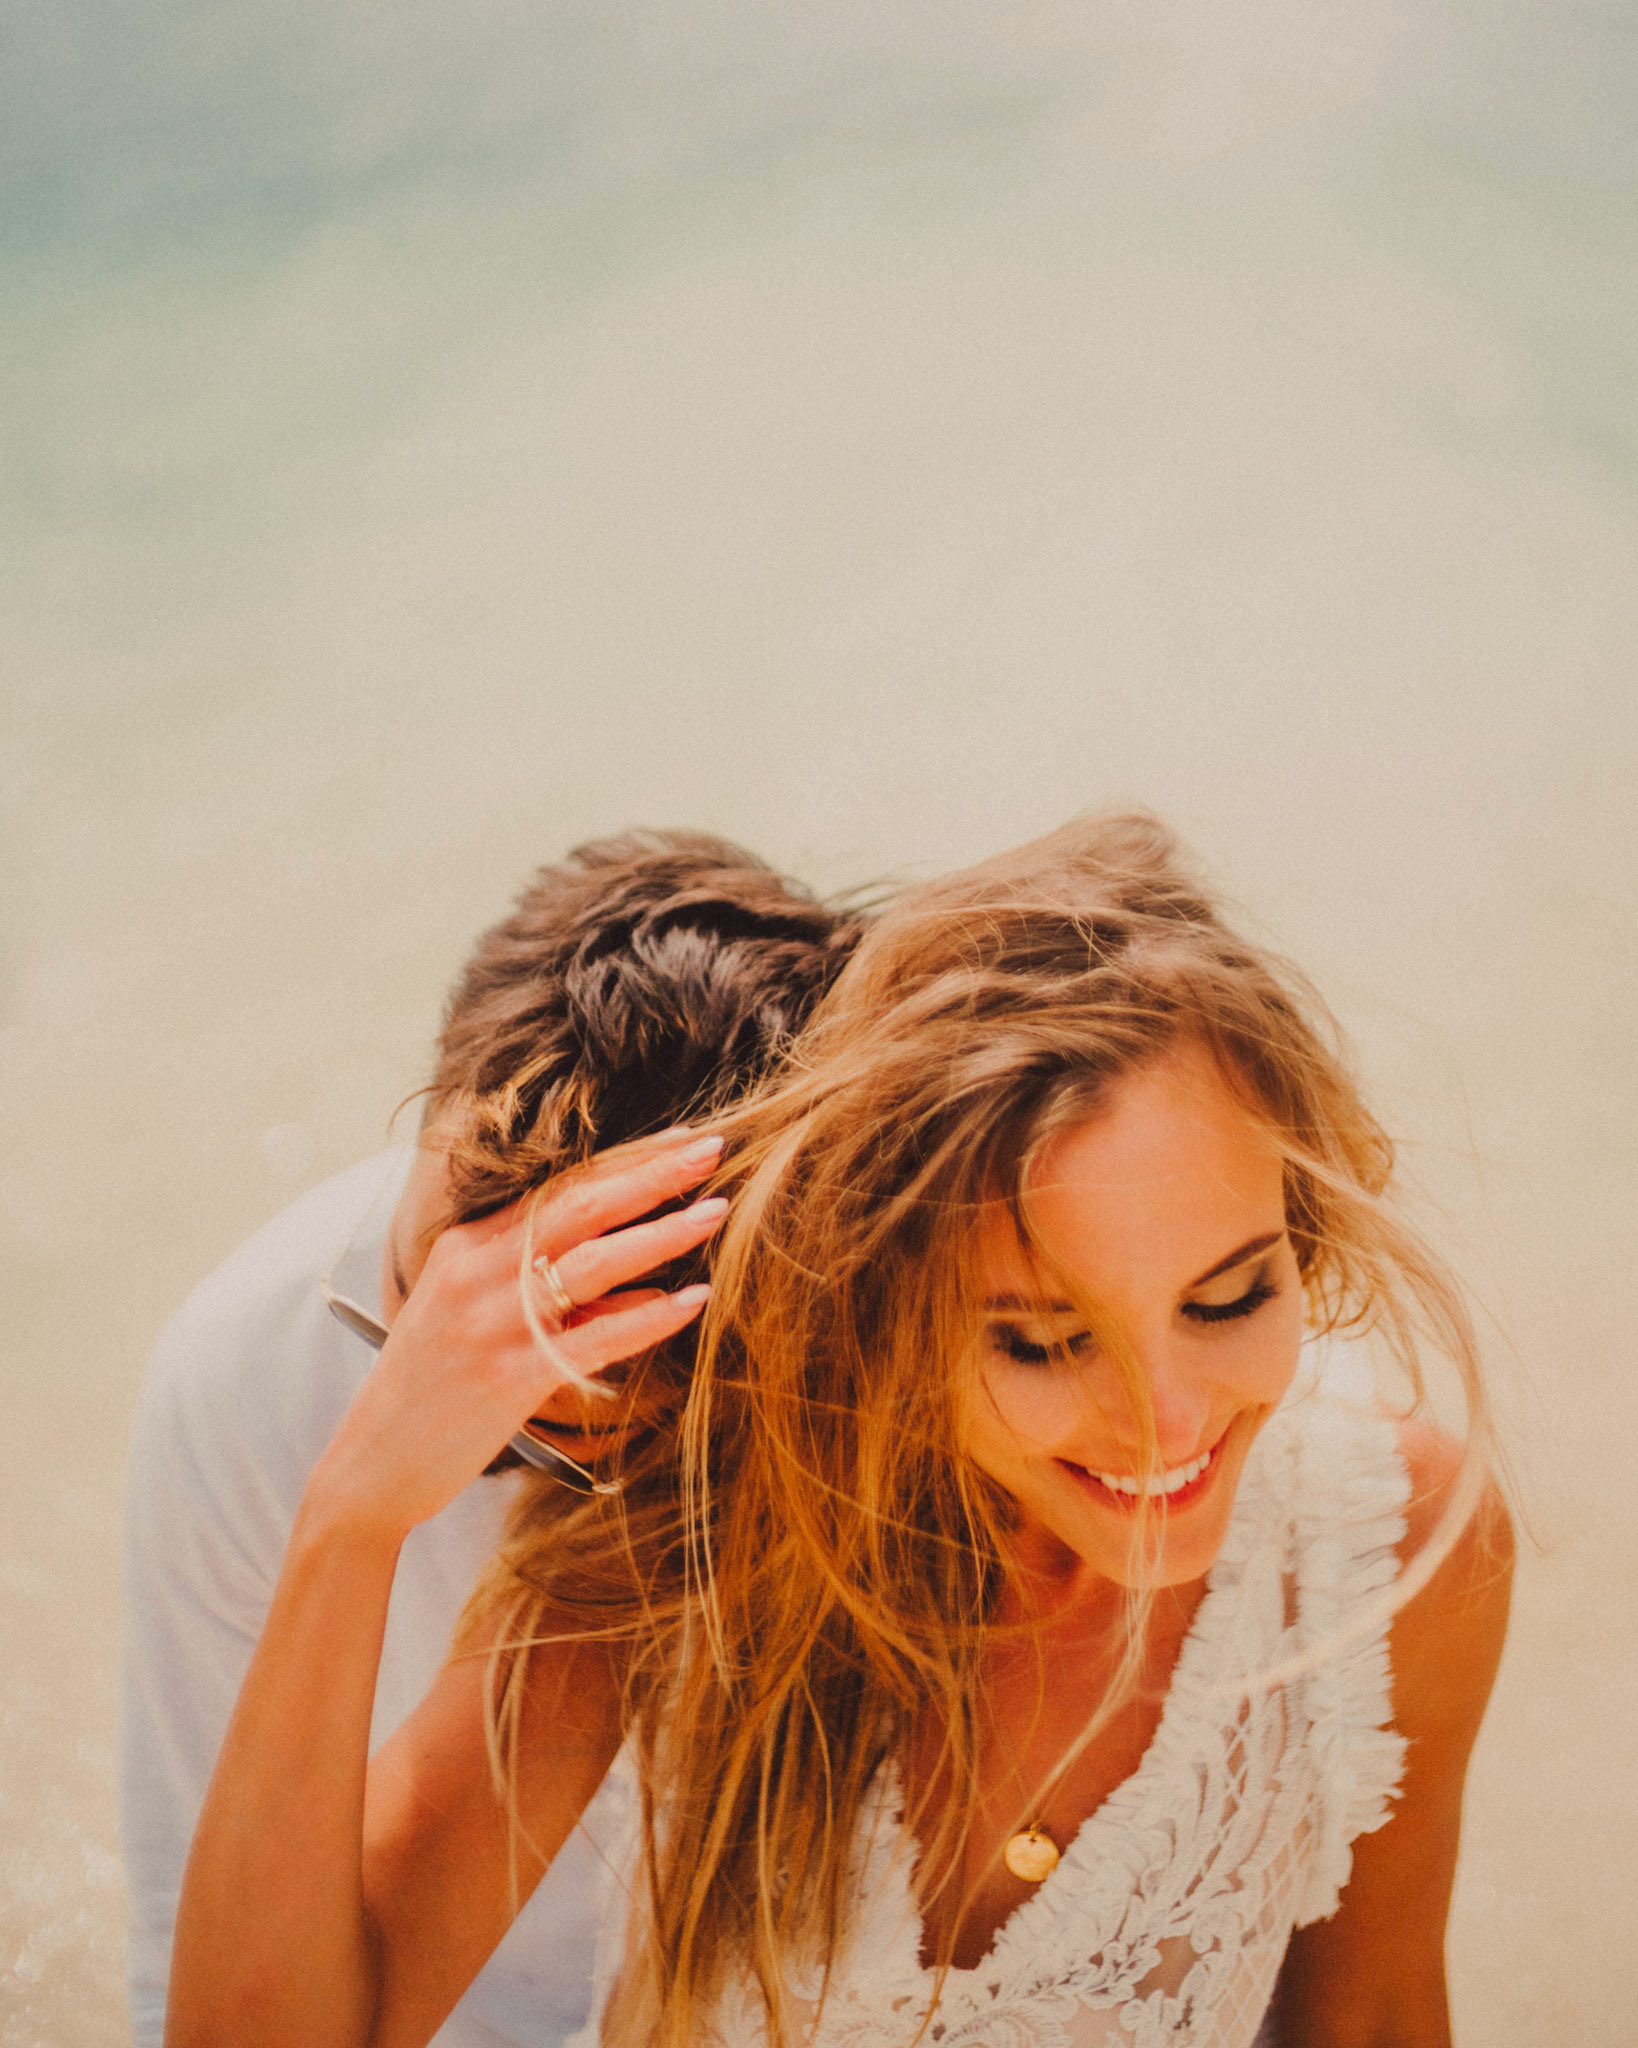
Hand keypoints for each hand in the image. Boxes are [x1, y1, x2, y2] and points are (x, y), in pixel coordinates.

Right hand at [305, 1133, 725, 1539]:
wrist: (369, 1468)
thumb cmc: (431, 1393)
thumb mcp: (475, 1318)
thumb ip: (548, 1292)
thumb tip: (644, 1282)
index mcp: (466, 1246)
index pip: (559, 1186)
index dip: (626, 1160)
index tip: (680, 1140)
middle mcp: (476, 1271)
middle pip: (581, 1203)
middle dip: (653, 1173)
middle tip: (712, 1149)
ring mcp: (490, 1321)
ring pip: (593, 1259)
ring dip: (661, 1233)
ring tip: (716, 1212)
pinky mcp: (507, 1375)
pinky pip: (593, 1336)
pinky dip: (648, 1315)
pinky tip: (690, 1300)